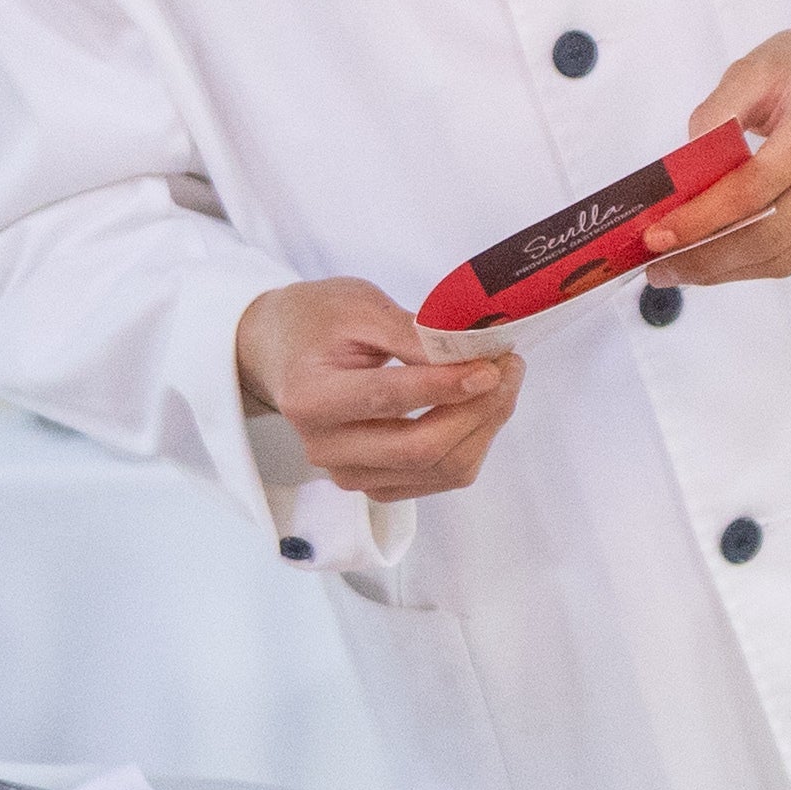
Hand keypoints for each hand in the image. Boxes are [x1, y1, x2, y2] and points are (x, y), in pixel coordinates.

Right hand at [233, 279, 523, 501]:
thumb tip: (471, 353)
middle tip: (509, 367)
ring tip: (503, 382)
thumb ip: (411, 333)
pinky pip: (439, 477)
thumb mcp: (359, 306)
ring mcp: (350, 473)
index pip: (389, 399)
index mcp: (312, 398)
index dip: (446, 385)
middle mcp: (326, 448)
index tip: (491, 365)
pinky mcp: (375, 483)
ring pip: (440, 469)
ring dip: (484, 427)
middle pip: (421, 448)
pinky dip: (472, 443)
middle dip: (478, 409)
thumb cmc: (318, 320)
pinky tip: (480, 408)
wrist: (281, 351)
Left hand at [637, 15, 790, 287]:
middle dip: (707, 258)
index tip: (657, 236)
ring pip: (788, 258)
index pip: (754, 188)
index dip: (702, 219)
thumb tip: (682, 181)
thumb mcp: (753, 69)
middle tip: (661, 266)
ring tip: (685, 268)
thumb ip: (714, 118)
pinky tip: (728, 260)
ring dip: (729, 270)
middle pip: (771, 235)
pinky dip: (763, 265)